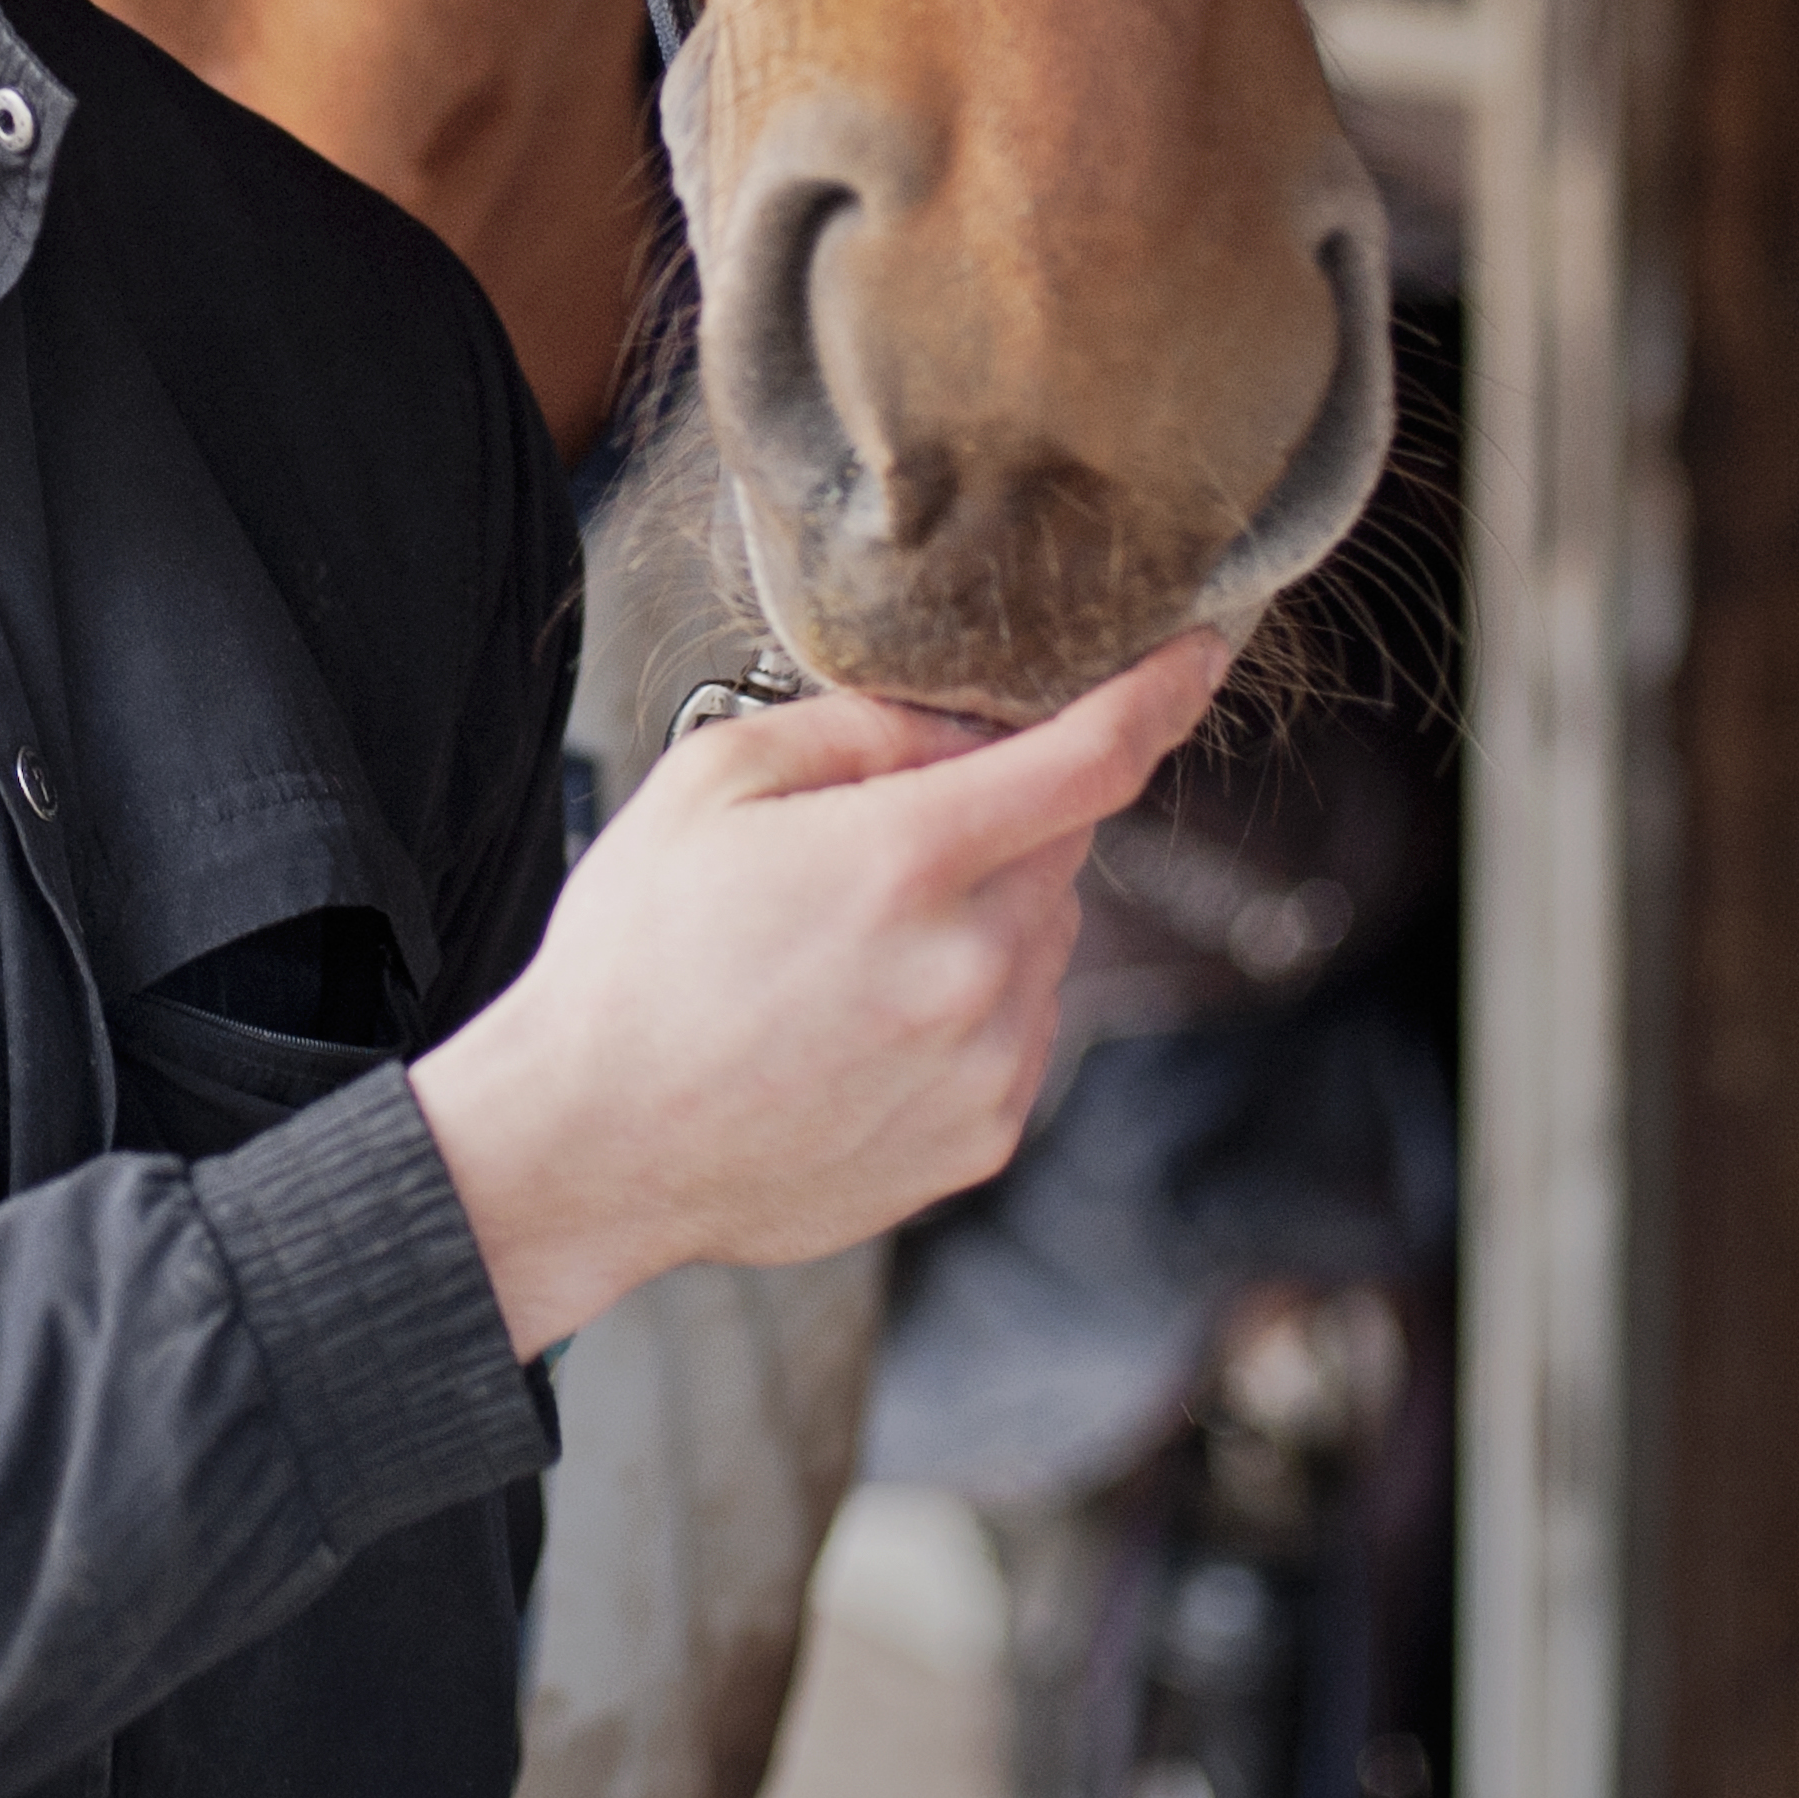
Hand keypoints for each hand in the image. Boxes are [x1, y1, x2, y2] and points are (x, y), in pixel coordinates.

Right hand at [406, 630, 1229, 1355]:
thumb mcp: (711, 781)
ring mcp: (985, 1064)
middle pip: (1058, 850)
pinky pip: (1017, 1032)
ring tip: (843, 957)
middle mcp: (970, 966)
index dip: (1161, 694)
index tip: (1203, 653)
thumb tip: (962, 726)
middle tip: (875, 849)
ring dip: (983, 920)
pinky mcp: (980, 1138)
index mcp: (907, 859)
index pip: (1091, 759)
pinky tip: (858, 1025)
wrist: (594, 1144)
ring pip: (1043, 943)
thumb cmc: (635, 952)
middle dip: (997, 824)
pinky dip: (970, 1007)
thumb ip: (855, 730)